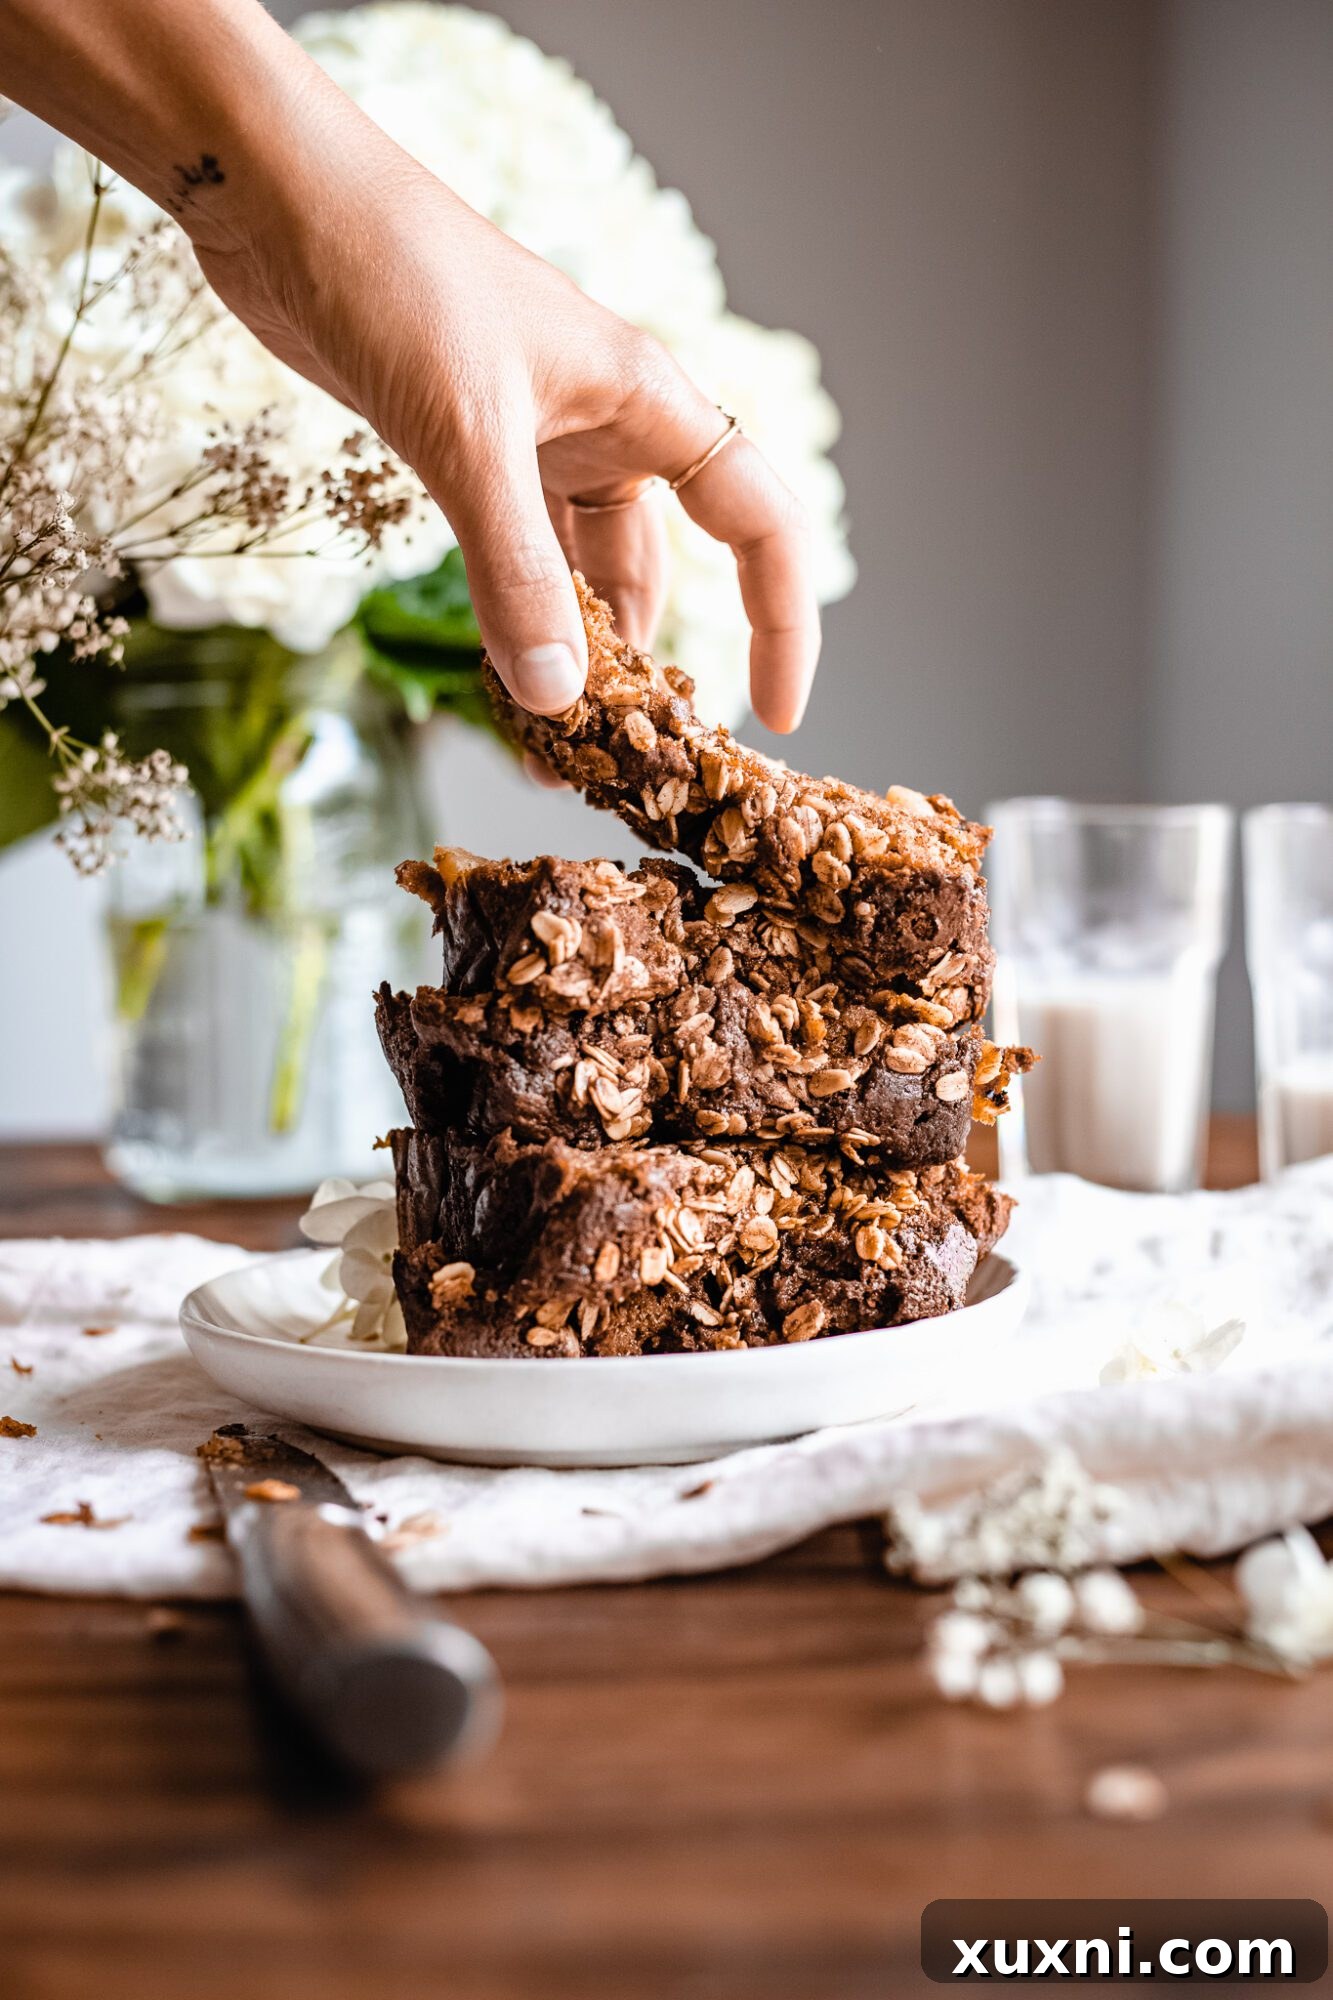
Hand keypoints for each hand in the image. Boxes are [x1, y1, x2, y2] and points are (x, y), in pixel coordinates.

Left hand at [191, 129, 820, 728]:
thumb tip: (558, 702)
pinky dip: (509, 620)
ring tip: (549, 748)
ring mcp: (534, 442)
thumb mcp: (468, 437)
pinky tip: (495, 680)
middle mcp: (605, 425)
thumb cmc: (395, 277)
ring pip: (577, 574)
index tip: (774, 716)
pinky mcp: (464, 454)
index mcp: (645, 402)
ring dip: (568, 656)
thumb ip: (515, 573)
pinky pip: (511, 559)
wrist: (277, 199)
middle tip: (625, 764)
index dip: (783, 620)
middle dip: (644, 667)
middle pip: (659, 570)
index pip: (759, 522)